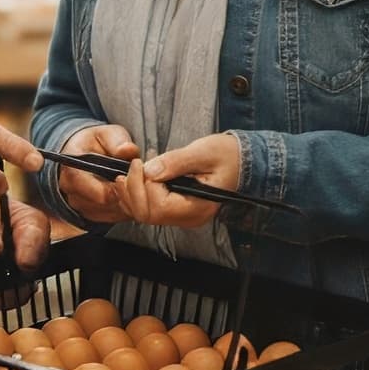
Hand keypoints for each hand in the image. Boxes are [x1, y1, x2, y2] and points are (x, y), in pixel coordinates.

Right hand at [58, 125, 139, 222]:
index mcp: (70, 168)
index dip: (107, 185)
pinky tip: (131, 195)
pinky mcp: (91, 216)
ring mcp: (79, 205)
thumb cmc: (97, 143)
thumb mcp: (107, 134)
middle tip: (137, 181)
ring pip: (108, 212)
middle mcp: (70, 191)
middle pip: (99, 203)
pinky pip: (112, 218)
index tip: (125, 179)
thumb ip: (117, 141)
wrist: (87, 155)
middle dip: (122, 194)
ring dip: (125, 202)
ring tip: (135, 186)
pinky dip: (125, 209)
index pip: (81, 183)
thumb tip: (128, 150)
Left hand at [112, 133, 240, 227]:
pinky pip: (149, 211)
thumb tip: (149, 171)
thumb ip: (176, 161)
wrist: (240, 161)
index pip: (159, 206)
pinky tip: (133, 181)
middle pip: (147, 215)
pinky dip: (135, 197)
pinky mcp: (176, 210)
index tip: (141, 163)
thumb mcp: (203, 151)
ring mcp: (182, 217)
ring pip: (144, 215)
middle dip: (133, 191)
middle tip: (131, 168)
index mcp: (199, 207)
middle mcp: (189, 218)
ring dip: (131, 194)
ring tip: (128, 173)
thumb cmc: (227, 155)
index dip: (144, 186)